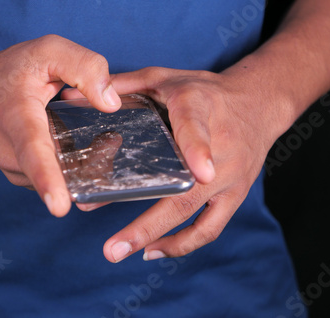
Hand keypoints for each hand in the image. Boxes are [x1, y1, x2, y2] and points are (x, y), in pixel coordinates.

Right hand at [0, 35, 120, 216]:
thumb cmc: (11, 72)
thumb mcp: (48, 52)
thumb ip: (84, 68)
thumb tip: (111, 104)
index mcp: (17, 119)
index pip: (32, 151)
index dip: (47, 178)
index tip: (59, 206)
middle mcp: (11, 153)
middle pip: (59, 173)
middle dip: (92, 165)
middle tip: (111, 142)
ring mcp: (16, 171)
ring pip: (63, 179)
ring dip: (88, 165)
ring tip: (100, 141)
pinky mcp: (23, 178)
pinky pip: (58, 179)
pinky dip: (77, 167)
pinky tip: (84, 147)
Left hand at [63, 66, 281, 261]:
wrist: (258, 104)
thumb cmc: (205, 91)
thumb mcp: (165, 77)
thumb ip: (123, 85)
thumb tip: (71, 97)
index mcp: (200, 110)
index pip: (198, 130)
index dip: (199, 150)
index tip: (199, 173)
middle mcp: (221, 149)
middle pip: (188, 194)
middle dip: (148, 225)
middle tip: (112, 248)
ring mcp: (230, 178)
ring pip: (199, 220)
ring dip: (162, 242)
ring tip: (122, 253)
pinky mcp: (236, 195)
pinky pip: (211, 229)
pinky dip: (183, 245)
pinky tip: (153, 250)